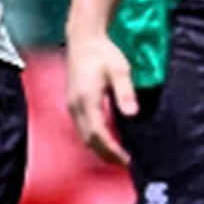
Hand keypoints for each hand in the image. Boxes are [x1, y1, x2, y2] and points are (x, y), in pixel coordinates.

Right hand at [65, 33, 138, 167]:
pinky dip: (93, 139)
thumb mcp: (120, 69)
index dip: (111, 150)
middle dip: (106, 154)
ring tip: (117, 157)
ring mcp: (71, 105)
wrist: (83, 40)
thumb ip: (125, 92)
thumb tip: (132, 114)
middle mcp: (75, 106)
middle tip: (124, 163)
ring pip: (83, 136)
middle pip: (89, 139)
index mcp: (86, 99)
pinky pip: (82, 128)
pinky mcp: (72, 104)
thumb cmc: (103, 53)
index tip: (126, 159)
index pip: (98, 133)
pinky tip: (106, 141)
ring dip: (99, 149)